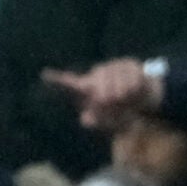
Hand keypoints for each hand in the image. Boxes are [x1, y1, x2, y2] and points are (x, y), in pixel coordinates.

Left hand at [41, 58, 164, 131]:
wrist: (143, 95)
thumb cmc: (119, 109)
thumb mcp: (107, 121)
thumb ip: (95, 122)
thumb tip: (85, 120)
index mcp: (87, 87)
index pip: (69, 83)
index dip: (57, 79)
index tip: (44, 74)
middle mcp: (97, 73)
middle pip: (98, 87)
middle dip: (105, 99)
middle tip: (111, 104)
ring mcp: (112, 66)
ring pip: (116, 85)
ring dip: (122, 97)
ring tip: (123, 100)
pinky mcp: (128, 63)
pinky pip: (131, 81)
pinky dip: (133, 92)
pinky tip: (133, 93)